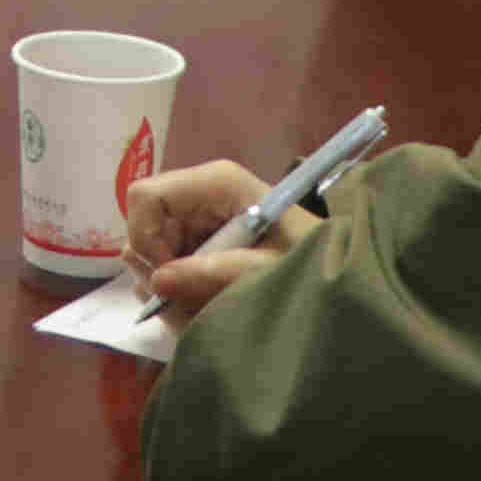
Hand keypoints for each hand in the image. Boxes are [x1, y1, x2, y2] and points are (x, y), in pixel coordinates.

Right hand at [123, 154, 312, 315]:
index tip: (170, 275)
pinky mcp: (200, 236)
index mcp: (216, 183)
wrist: (336, 269)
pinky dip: (178, 283)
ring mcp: (198, 215)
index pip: (146, 196)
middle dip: (157, 264)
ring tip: (206, 298)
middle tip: (190, 294)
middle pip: (144, 223)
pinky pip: (166, 259)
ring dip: (168, 279)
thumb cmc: (309, 259)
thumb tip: (157, 281)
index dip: (147, 237)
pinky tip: (208, 294)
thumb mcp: (268, 269)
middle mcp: (200, 192)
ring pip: (151, 245)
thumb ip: (215, 273)